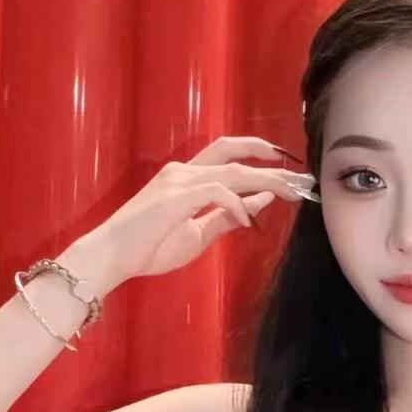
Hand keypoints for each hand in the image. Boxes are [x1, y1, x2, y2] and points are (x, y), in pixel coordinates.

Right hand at [84, 137, 313, 285]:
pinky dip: (238, 202)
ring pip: (231, 170)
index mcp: (186, 178)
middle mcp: (182, 171)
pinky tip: (248, 218)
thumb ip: (227, 217)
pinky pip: (217, 191)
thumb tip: (262, 201)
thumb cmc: (147, 249)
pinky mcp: (175, 196)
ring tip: (290, 192)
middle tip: (301, 178)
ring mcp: (178, 181)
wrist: (110, 257)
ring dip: (265, 179)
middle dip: (270, 163)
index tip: (285, 165)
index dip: (256, 154)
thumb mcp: (197, 234)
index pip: (227, 155)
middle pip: (233, 153)